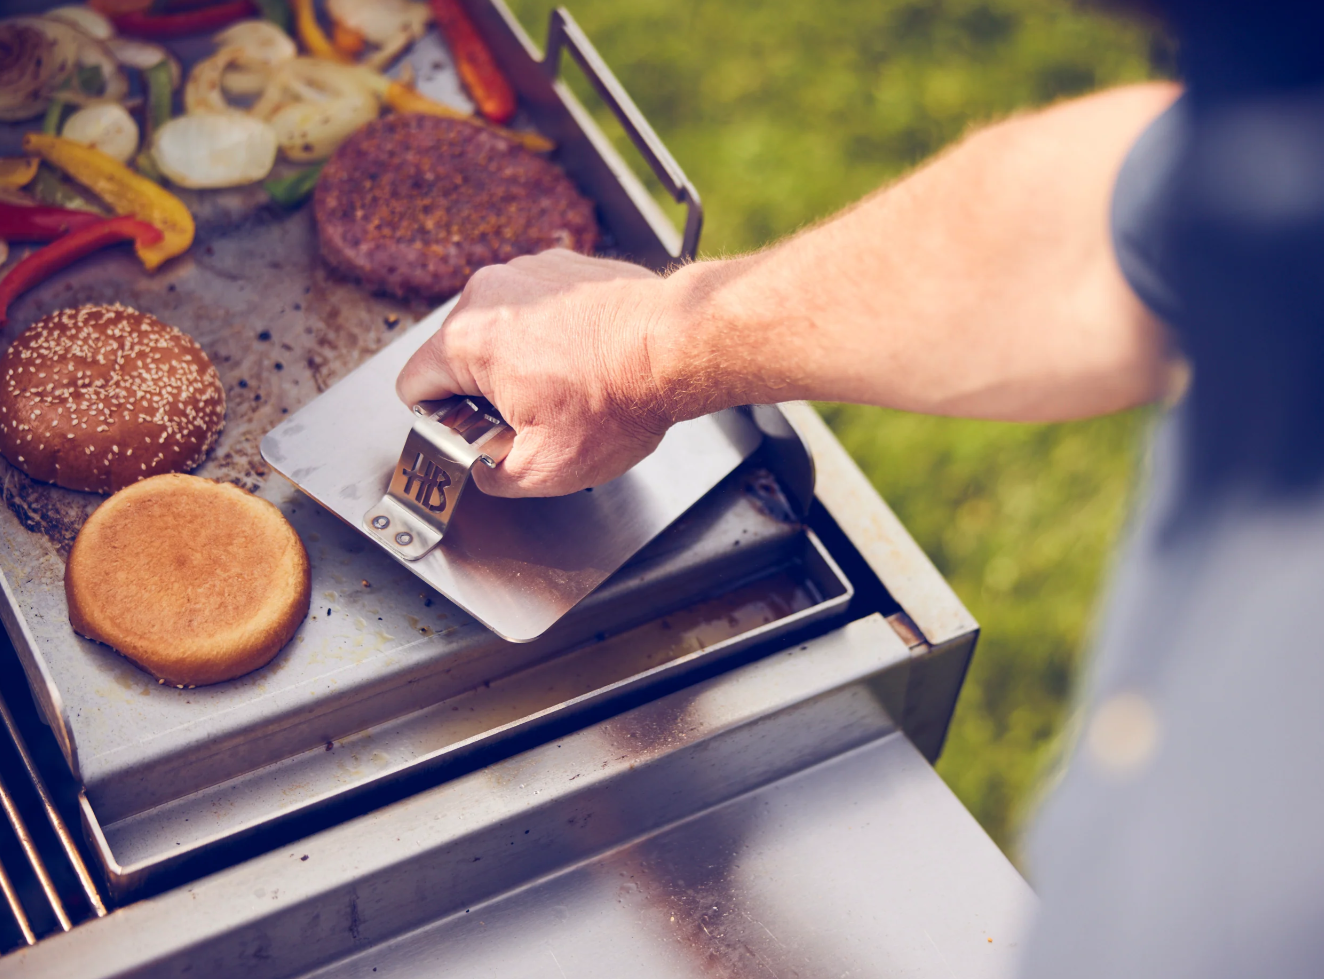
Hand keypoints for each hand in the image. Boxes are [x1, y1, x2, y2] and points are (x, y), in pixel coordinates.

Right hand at [396, 250, 679, 496]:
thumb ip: (494, 476)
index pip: (413, 386)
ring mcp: (525, 272)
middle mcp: (488, 292)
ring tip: (565, 388)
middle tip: (532, 418)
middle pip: (456, 356)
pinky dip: (549, 335)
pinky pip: (533, 308)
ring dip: (518, 362)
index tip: (476, 433)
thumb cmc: (618, 398)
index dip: (441, 421)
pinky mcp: (560, 266)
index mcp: (466, 339)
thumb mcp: (546, 469)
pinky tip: (583, 361)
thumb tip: (486, 469)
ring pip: (497, 330)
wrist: (676, 347)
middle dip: (484, 393)